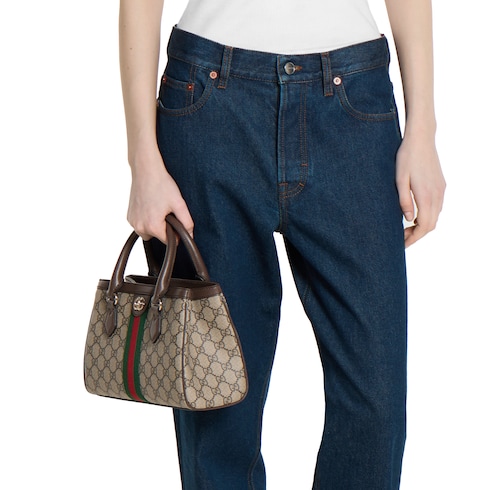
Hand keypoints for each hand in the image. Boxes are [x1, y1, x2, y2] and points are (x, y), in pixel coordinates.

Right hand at [127, 150, 193, 242]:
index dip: (175, 232)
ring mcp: (132, 221)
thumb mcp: (179, 204)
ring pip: (148, 232)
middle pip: (157, 238)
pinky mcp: (129, 216)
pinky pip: (140, 224)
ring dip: (154, 225)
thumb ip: (187, 223)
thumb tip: (190, 236)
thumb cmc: (162, 184)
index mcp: (152, 226)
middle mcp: (139, 226)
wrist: (146, 170)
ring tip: (158, 208)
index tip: (175, 220)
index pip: (168, 241)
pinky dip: (146, 220)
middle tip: (166, 212)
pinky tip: (150, 206)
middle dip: (164, 228)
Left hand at [396, 131, 445, 247]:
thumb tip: (408, 219)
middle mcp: (437, 195)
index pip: (424, 226)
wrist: (421, 138)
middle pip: (431, 224)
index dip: (414, 238)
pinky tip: (414, 215)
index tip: (402, 244)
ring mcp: (441, 190)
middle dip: (417, 235)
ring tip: (405, 229)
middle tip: (401, 238)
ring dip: (422, 226)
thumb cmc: (406, 157)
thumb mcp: (399, 180)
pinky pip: (437, 207)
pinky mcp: (441, 185)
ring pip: (435, 216)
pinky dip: (427, 216)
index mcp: (426, 196)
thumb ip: (404, 201)